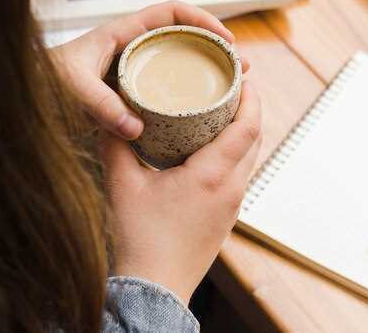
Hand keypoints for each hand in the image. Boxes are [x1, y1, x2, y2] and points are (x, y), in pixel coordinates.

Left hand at [51, 1, 247, 138]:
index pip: (173, 12)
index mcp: (124, 32)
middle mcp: (133, 46)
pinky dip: (188, 89)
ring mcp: (134, 66)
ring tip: (232, 83)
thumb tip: (136, 130)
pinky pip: (167, 82)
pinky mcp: (132, 87)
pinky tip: (199, 107)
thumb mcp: (72, 88)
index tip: (224, 38)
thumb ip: (101, 106)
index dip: (203, 19)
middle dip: (215, 46)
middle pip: (185, 35)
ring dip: (206, 67)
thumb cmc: (43, 80)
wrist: (25, 93)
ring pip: (179, 59)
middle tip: (238, 65)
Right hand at [99, 81, 261, 304]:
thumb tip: (112, 120)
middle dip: (250, 109)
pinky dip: (236, 151)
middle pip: (255, 138)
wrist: (154, 288)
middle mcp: (231, 188)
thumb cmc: (141, 240)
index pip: (248, 127)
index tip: (244, 78)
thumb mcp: (123, 186)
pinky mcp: (227, 215)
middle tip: (234, 87)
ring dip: (244, 130)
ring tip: (224, 111)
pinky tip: (213, 147)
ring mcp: (232, 204)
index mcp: (212, 175)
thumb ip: (116, 147)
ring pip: (251, 156)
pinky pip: (241, 173)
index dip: (251, 99)